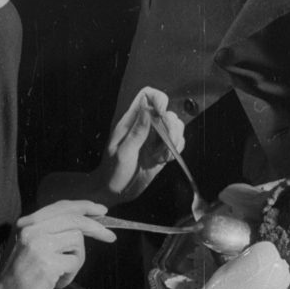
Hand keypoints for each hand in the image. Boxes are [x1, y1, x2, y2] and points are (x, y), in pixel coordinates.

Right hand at [0, 201, 114, 288]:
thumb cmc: (17, 278)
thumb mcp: (27, 247)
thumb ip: (48, 232)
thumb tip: (83, 225)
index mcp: (26, 223)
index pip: (61, 206)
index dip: (84, 206)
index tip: (101, 209)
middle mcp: (31, 229)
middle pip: (74, 219)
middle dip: (97, 227)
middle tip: (111, 237)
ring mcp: (38, 245)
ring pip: (77, 241)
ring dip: (76, 260)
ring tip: (62, 274)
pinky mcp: (47, 263)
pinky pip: (74, 262)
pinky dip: (70, 275)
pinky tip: (56, 284)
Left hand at [96, 88, 185, 204]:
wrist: (114, 192)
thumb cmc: (112, 172)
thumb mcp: (122, 153)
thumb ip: (136, 133)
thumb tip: (148, 111)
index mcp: (131, 121)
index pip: (147, 96)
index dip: (158, 98)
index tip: (162, 112)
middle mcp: (145, 127)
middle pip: (166, 112)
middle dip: (171, 124)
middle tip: (168, 141)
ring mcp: (154, 139)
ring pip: (175, 127)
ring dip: (175, 138)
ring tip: (164, 154)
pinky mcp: (162, 152)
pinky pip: (177, 143)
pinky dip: (176, 149)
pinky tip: (165, 159)